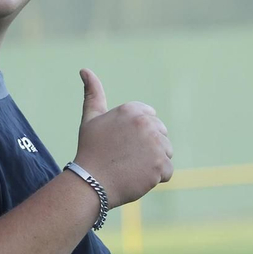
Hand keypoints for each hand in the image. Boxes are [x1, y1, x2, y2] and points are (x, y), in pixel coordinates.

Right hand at [71, 68, 173, 208]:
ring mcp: (155, 144)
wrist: (90, 183)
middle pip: (161, 136)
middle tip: (125, 158)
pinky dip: (155, 178)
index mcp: (132, 110)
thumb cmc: (90, 151)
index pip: (152, 119)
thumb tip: (85, 70)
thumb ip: (93, 94)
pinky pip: (167, 171)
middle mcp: (145, 123)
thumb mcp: (90, 118)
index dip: (138, 135)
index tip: (123, 144)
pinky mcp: (161, 164)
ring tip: (131, 167)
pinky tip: (137, 177)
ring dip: (152, 163)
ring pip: (166, 153)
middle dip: (147, 148)